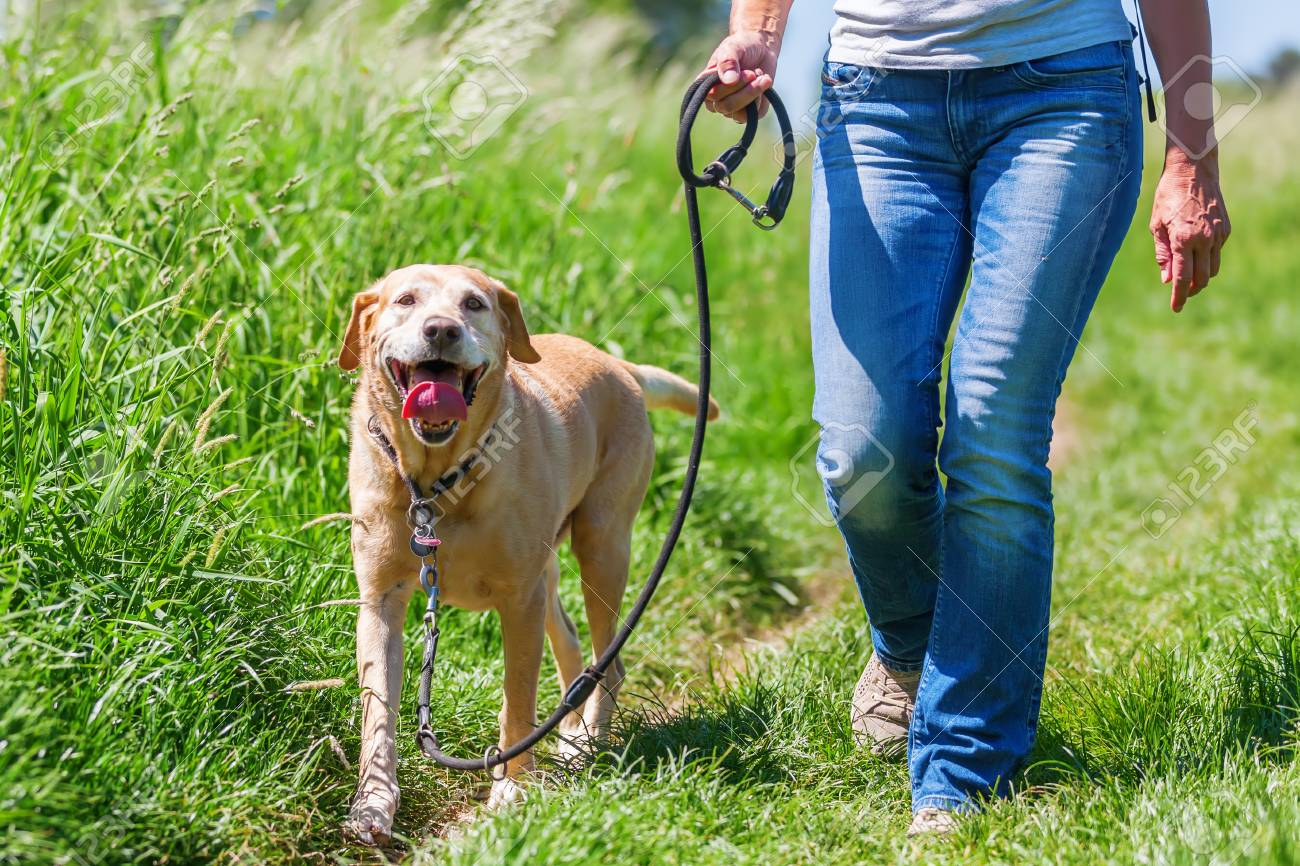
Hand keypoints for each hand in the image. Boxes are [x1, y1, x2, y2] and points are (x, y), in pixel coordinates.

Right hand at [702, 30, 778, 122]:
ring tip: (760, 75)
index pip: (713, 95)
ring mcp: (731, 109)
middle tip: (755, 72)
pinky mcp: (748, 113)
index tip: (747, 72)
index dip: (731, 87)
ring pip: (741, 114)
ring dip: (755, 93)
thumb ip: (728, 61)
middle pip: (727, 107)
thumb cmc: (742, 46)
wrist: (761, 47)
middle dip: (746, 90)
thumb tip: (729, 81)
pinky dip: (762, 99)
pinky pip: (755, 114)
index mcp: (705, 86)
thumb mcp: (733, 48)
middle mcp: (715, 101)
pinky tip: (762, 84)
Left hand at [1148, 146, 1229, 312]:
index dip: (1179, 296)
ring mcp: (1218, 234)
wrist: (1193, 171)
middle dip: (1192, 290)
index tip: (1175, 308)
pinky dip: (1208, 260)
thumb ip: (1163, 254)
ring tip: (1188, 279)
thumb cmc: (1168, 196)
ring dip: (1201, 278)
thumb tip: (1167, 280)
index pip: (1183, 278)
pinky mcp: (1225, 229)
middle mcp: (1204, 239)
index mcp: (1183, 239)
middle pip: (1202, 278)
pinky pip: (1218, 253)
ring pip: (1213, 268)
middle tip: (1181, 294)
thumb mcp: (1156, 225)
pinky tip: (1197, 255)